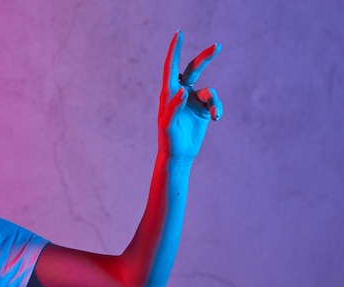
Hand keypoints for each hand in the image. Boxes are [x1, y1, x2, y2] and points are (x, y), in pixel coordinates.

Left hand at [158, 31, 221, 161]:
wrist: (179, 154)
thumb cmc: (168, 139)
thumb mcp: (168, 124)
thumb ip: (174, 106)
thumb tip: (183, 89)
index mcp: (168, 93)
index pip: (171, 67)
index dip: (174, 50)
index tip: (179, 33)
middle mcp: (181, 92)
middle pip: (193, 69)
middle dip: (205, 57)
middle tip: (217, 46)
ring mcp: (193, 100)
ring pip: (209, 90)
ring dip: (214, 101)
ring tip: (214, 115)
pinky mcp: (203, 109)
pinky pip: (214, 102)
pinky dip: (217, 109)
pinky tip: (215, 119)